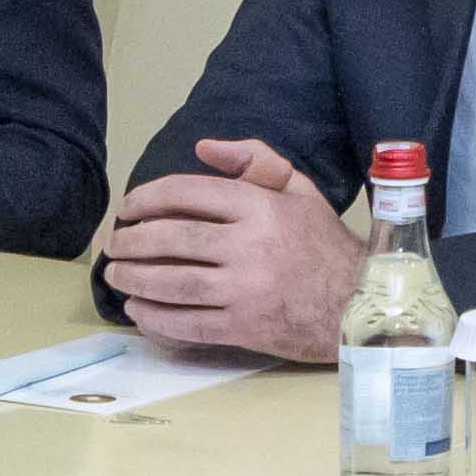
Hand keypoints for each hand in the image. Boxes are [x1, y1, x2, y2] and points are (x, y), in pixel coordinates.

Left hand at [96, 139, 366, 358]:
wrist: (361, 304)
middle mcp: (251, 246)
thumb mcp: (299, 190)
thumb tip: (203, 147)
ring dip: (135, 278)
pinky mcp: (245, 328)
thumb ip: (255, 159)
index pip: (186, 193)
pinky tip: (139, 310)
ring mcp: (246, 290)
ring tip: (117, 274)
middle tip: (114, 243)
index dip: (146, 198)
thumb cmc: (324, 244)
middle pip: (171, 238)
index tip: (129, 207)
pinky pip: (188, 324)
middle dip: (132, 240)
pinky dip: (156, 317)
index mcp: (261, 206)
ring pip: (173, 282)